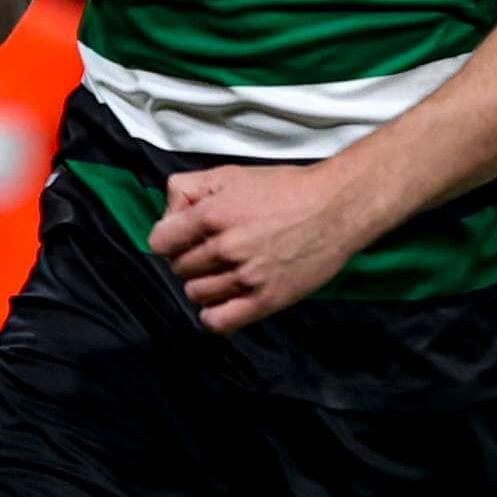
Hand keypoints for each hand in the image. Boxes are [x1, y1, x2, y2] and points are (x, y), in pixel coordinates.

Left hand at [151, 163, 372, 333]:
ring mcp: (246, 277)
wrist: (335, 208)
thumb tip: (168, 216)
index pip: (160, 242)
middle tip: (213, 250)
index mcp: (213, 214)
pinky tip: (224, 300)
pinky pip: (219, 322)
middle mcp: (226, 248)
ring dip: (203, 284)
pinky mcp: (266, 300)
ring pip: (196, 294)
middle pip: (179, 268)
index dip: (170, 238)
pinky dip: (213, 315)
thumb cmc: (286, 189)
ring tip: (223, 272)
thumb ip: (189, 189)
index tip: (184, 237)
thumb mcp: (231, 174)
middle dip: (190, 258)